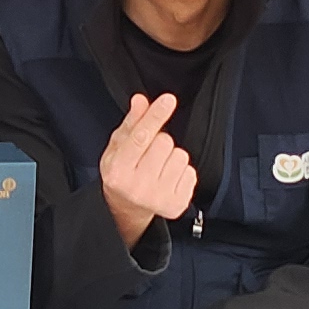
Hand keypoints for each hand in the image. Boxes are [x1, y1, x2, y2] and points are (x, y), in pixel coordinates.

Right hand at [98, 90, 196, 247]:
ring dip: (171, 156)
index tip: (168, 100)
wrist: (127, 208)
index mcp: (118, 170)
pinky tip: (168, 178)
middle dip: (160, 141)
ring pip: (180, 155)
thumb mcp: (117, 147)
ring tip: (159, 167)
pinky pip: (190, 171)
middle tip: (149, 153)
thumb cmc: (122, 173)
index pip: (140, 137)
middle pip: (164, 142)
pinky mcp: (176, 204)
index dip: (155, 116)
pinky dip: (181, 171)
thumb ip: (131, 123)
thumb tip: (141, 101)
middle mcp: (137, 186)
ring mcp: (158, 197)